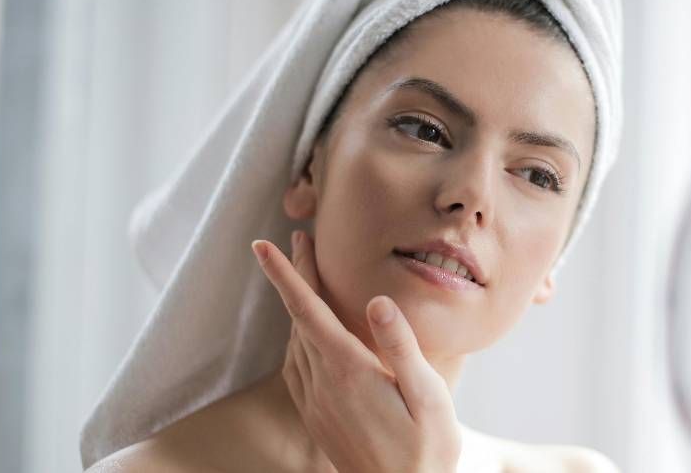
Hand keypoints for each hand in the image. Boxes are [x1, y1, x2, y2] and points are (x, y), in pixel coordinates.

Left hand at [251, 231, 460, 472]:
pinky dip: (297, 338)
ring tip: (305, 277)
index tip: (262, 245)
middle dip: (295, 276)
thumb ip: (402, 347)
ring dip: (296, 306)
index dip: (285, 274)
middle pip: (299, 318)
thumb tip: (378, 300)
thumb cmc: (426, 449)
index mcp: (349, 371)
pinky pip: (296, 367)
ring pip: (294, 342)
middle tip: (297, 240)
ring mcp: (316, 403)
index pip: (308, 311)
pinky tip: (307, 334)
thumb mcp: (428, 396)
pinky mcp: (316, 418)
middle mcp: (323, 384)